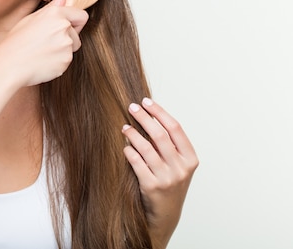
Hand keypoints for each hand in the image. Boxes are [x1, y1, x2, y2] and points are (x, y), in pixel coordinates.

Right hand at [0, 0, 88, 86]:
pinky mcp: (66, 60)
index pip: (81, 15)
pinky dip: (57, 63)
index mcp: (55, 13)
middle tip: (47, 43)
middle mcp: (63, 27)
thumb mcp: (31, 19)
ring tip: (42, 52)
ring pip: (72, 49)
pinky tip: (42, 61)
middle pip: (77, 35)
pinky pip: (66, 61)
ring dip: (61, 52)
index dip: (74, 23)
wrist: (9, 65)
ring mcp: (66, 44)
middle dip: (67, 40)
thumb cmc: (16, 42)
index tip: (65, 28)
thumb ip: (52, 6)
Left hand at [122, 98, 198, 248]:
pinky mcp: (152, 187)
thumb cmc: (169, 183)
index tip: (146, 101)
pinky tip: (125, 146)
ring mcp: (167, 178)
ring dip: (133, 134)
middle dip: (144, 118)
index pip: (175, 128)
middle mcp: (181, 168)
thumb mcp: (177, 164)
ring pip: (147, 148)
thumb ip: (169, 144)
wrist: (166, 214)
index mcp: (191, 158)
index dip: (160, 112)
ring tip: (124, 127)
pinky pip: (137, 163)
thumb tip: (148, 116)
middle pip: (160, 135)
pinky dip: (129, 151)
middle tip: (131, 107)